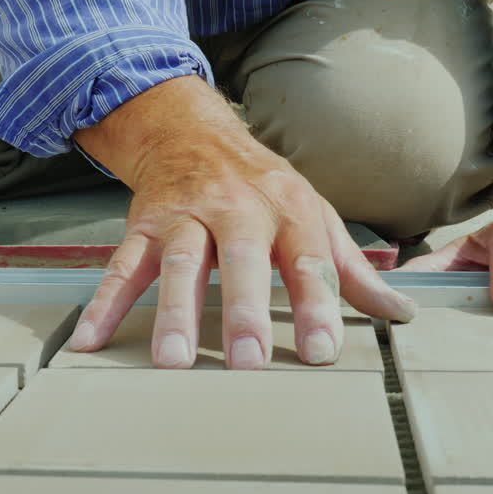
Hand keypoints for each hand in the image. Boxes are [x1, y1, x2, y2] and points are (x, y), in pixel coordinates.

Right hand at [66, 76, 415, 368]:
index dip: (316, 306)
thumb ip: (351, 271)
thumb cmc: (262, 186)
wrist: (193, 132)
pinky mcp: (144, 225)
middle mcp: (236, 211)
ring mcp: (186, 217)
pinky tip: (91, 340)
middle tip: (247, 360)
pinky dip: (105, 303)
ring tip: (171, 361)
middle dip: (243, 310)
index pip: (308, 262)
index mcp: (288, 212)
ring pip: (179, 264)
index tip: (320, 352)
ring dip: (173, 312)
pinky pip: (122, 266)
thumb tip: (401, 314)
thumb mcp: (314, 216)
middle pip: (241, 261)